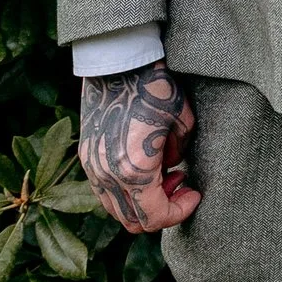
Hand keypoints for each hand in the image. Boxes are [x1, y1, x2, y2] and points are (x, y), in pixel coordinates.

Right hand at [77, 63, 201, 231]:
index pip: (155, 217)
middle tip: (181, 184)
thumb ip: (179, 154)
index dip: (179, 212)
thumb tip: (172, 166)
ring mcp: (92, 167)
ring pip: (116, 208)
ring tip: (165, 173)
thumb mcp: (182, 123)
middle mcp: (107, 176)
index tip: (194, 194)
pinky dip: (126, 189)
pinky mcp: (86, 155)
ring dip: (142, 201)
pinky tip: (144, 164)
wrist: (118, 60)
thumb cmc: (155, 86)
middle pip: (133, 221)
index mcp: (133, 171)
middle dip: (162, 210)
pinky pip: (105, 189)